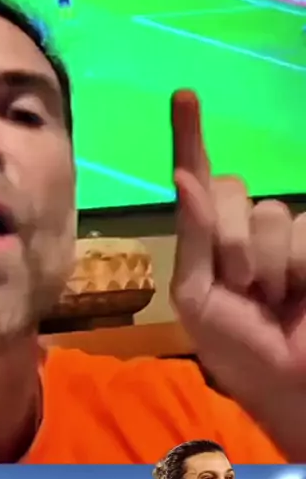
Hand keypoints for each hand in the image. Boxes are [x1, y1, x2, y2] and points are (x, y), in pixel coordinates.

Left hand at [170, 90, 305, 460]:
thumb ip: (193, 237)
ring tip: (272, 300)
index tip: (185, 95)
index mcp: (209, 236)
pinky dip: (299, 266)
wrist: (290, 383)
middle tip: (241, 289)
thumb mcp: (198, 295)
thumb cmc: (236, 348)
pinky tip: (301, 296)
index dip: (191, 135)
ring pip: (269, 212)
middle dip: (228, 242)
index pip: (199, 177)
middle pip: (232, 189)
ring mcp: (287, 233)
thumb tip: (185, 175)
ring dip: (265, 264)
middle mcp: (246, 224)